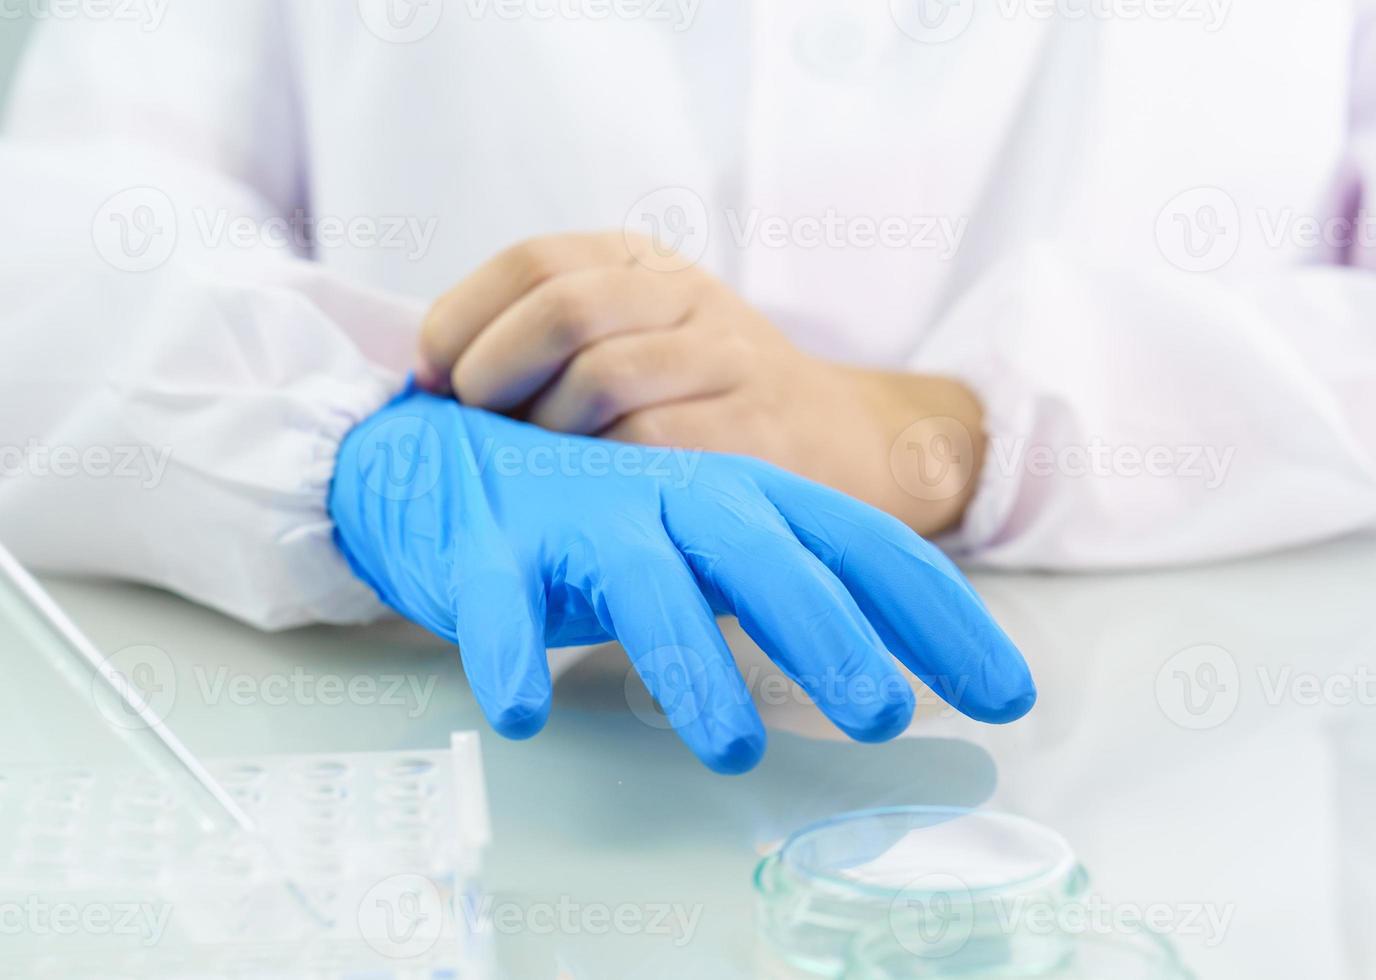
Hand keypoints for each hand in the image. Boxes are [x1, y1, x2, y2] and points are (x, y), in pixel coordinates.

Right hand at [329, 383, 1034, 772]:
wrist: (451, 457)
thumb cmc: (608, 516)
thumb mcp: (716, 540)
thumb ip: (797, 588)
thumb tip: (901, 670)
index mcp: (745, 494)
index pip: (862, 545)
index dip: (940, 616)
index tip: (1008, 693)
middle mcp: (674, 496)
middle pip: (762, 554)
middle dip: (829, 631)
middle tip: (883, 713)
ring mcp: (583, 518)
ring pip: (645, 584)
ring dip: (691, 664)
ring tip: (730, 749)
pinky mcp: (496, 552)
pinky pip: (503, 609)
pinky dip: (513, 657)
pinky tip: (527, 711)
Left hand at [415, 234, 986, 536]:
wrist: (846, 443)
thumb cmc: (707, 402)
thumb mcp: (638, 337)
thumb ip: (549, 341)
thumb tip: (427, 378)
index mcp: (645, 263)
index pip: (533, 261)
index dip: (461, 318)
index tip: (433, 377)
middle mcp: (688, 298)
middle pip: (562, 308)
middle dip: (490, 372)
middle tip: (474, 424)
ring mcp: (730, 361)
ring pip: (601, 378)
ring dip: (542, 433)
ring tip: (533, 467)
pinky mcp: (757, 434)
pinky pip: (651, 447)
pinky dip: (596, 476)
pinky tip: (585, 498)